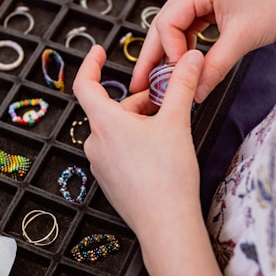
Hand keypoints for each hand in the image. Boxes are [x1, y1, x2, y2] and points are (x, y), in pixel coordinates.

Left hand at [74, 44, 204, 233]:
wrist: (166, 224)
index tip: (99, 52)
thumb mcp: (177, 122)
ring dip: (140, 124)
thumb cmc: (168, 176)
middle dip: (140, 102)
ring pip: (117, 132)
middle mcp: (95, 143)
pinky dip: (136, 144)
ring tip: (170, 131)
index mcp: (104, 124)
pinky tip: (161, 155)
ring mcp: (100, 165)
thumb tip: (191, 58)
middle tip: (169, 104)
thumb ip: (182, 85)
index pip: (85, 84)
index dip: (91, 64)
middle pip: (112, 110)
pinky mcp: (109, 182)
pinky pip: (118, 152)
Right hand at [133, 0, 275, 102]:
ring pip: (177, 26)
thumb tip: (194, 93)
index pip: (166, 22)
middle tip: (141, 84)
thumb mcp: (242, 40)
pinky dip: (189, 45)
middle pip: (165, 23)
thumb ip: (214, 68)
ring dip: (173, 52)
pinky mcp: (215, 0)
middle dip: (156, 55)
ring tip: (164, 79)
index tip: (174, 78)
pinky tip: (188, 64)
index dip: (167, 53)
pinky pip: (193, 25)